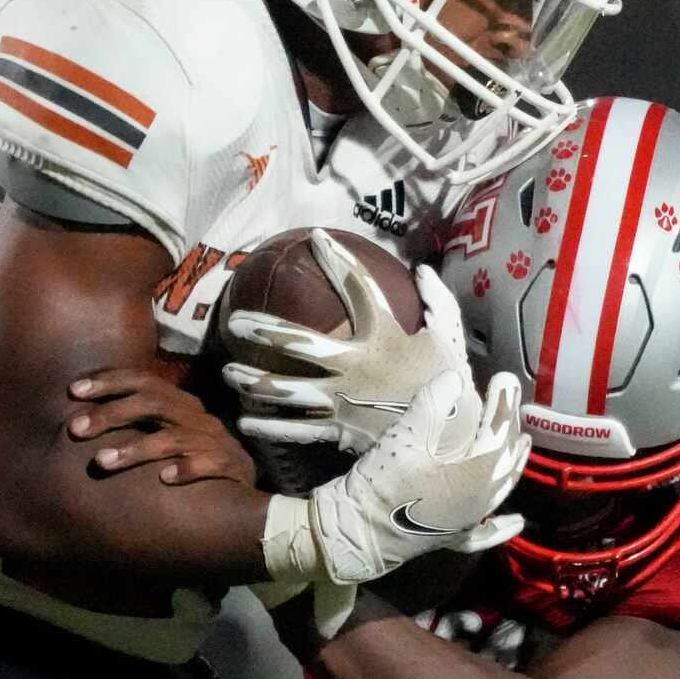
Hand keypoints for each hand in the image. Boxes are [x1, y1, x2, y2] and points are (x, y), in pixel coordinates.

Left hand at [68, 370, 256, 488]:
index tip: (74, 391)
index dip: (109, 381)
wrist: (242, 480)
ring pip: (172, 438)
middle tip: (76, 429)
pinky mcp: (228, 466)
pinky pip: (208, 464)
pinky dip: (186, 469)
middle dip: (112, 414)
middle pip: (153, 404)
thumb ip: (136, 423)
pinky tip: (164, 479)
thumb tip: (82, 419)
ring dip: (136, 449)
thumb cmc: (192, 455)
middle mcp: (195, 416)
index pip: (143, 381)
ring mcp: (213, 440)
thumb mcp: (166, 431)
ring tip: (102, 461)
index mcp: (178, 403)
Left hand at [223, 229, 474, 454]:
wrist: (451, 441)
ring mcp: (342, 400)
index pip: (356, 287)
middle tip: (235, 321)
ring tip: (228, 372)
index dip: (336, 259)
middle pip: (299, 342)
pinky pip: (297, 429)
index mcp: (383, 337)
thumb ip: (438, 300)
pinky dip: (269, 426)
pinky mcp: (339, 430)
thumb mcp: (451, 337)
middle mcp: (355, 366)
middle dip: (263, 329)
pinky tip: (245, 419)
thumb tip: (421, 269)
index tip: (315, 237)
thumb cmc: (450, 385)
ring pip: (287, 390)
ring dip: (253, 380)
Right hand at [263, 369, 528, 589]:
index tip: (504, 378)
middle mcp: (480, 501)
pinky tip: (515, 521)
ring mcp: (468, 522)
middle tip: (511, 402)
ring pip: (501, 490)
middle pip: (506, 459)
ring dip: (513, 464)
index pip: (499, 432)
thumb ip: (433, 404)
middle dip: (510, 428)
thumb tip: (454, 380)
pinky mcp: (453, 537)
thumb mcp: (406, 436)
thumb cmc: (383, 483)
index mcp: (474, 475)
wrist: (356, 532)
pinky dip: (502, 526)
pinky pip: (485, 532)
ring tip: (522, 443)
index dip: (503, 403)